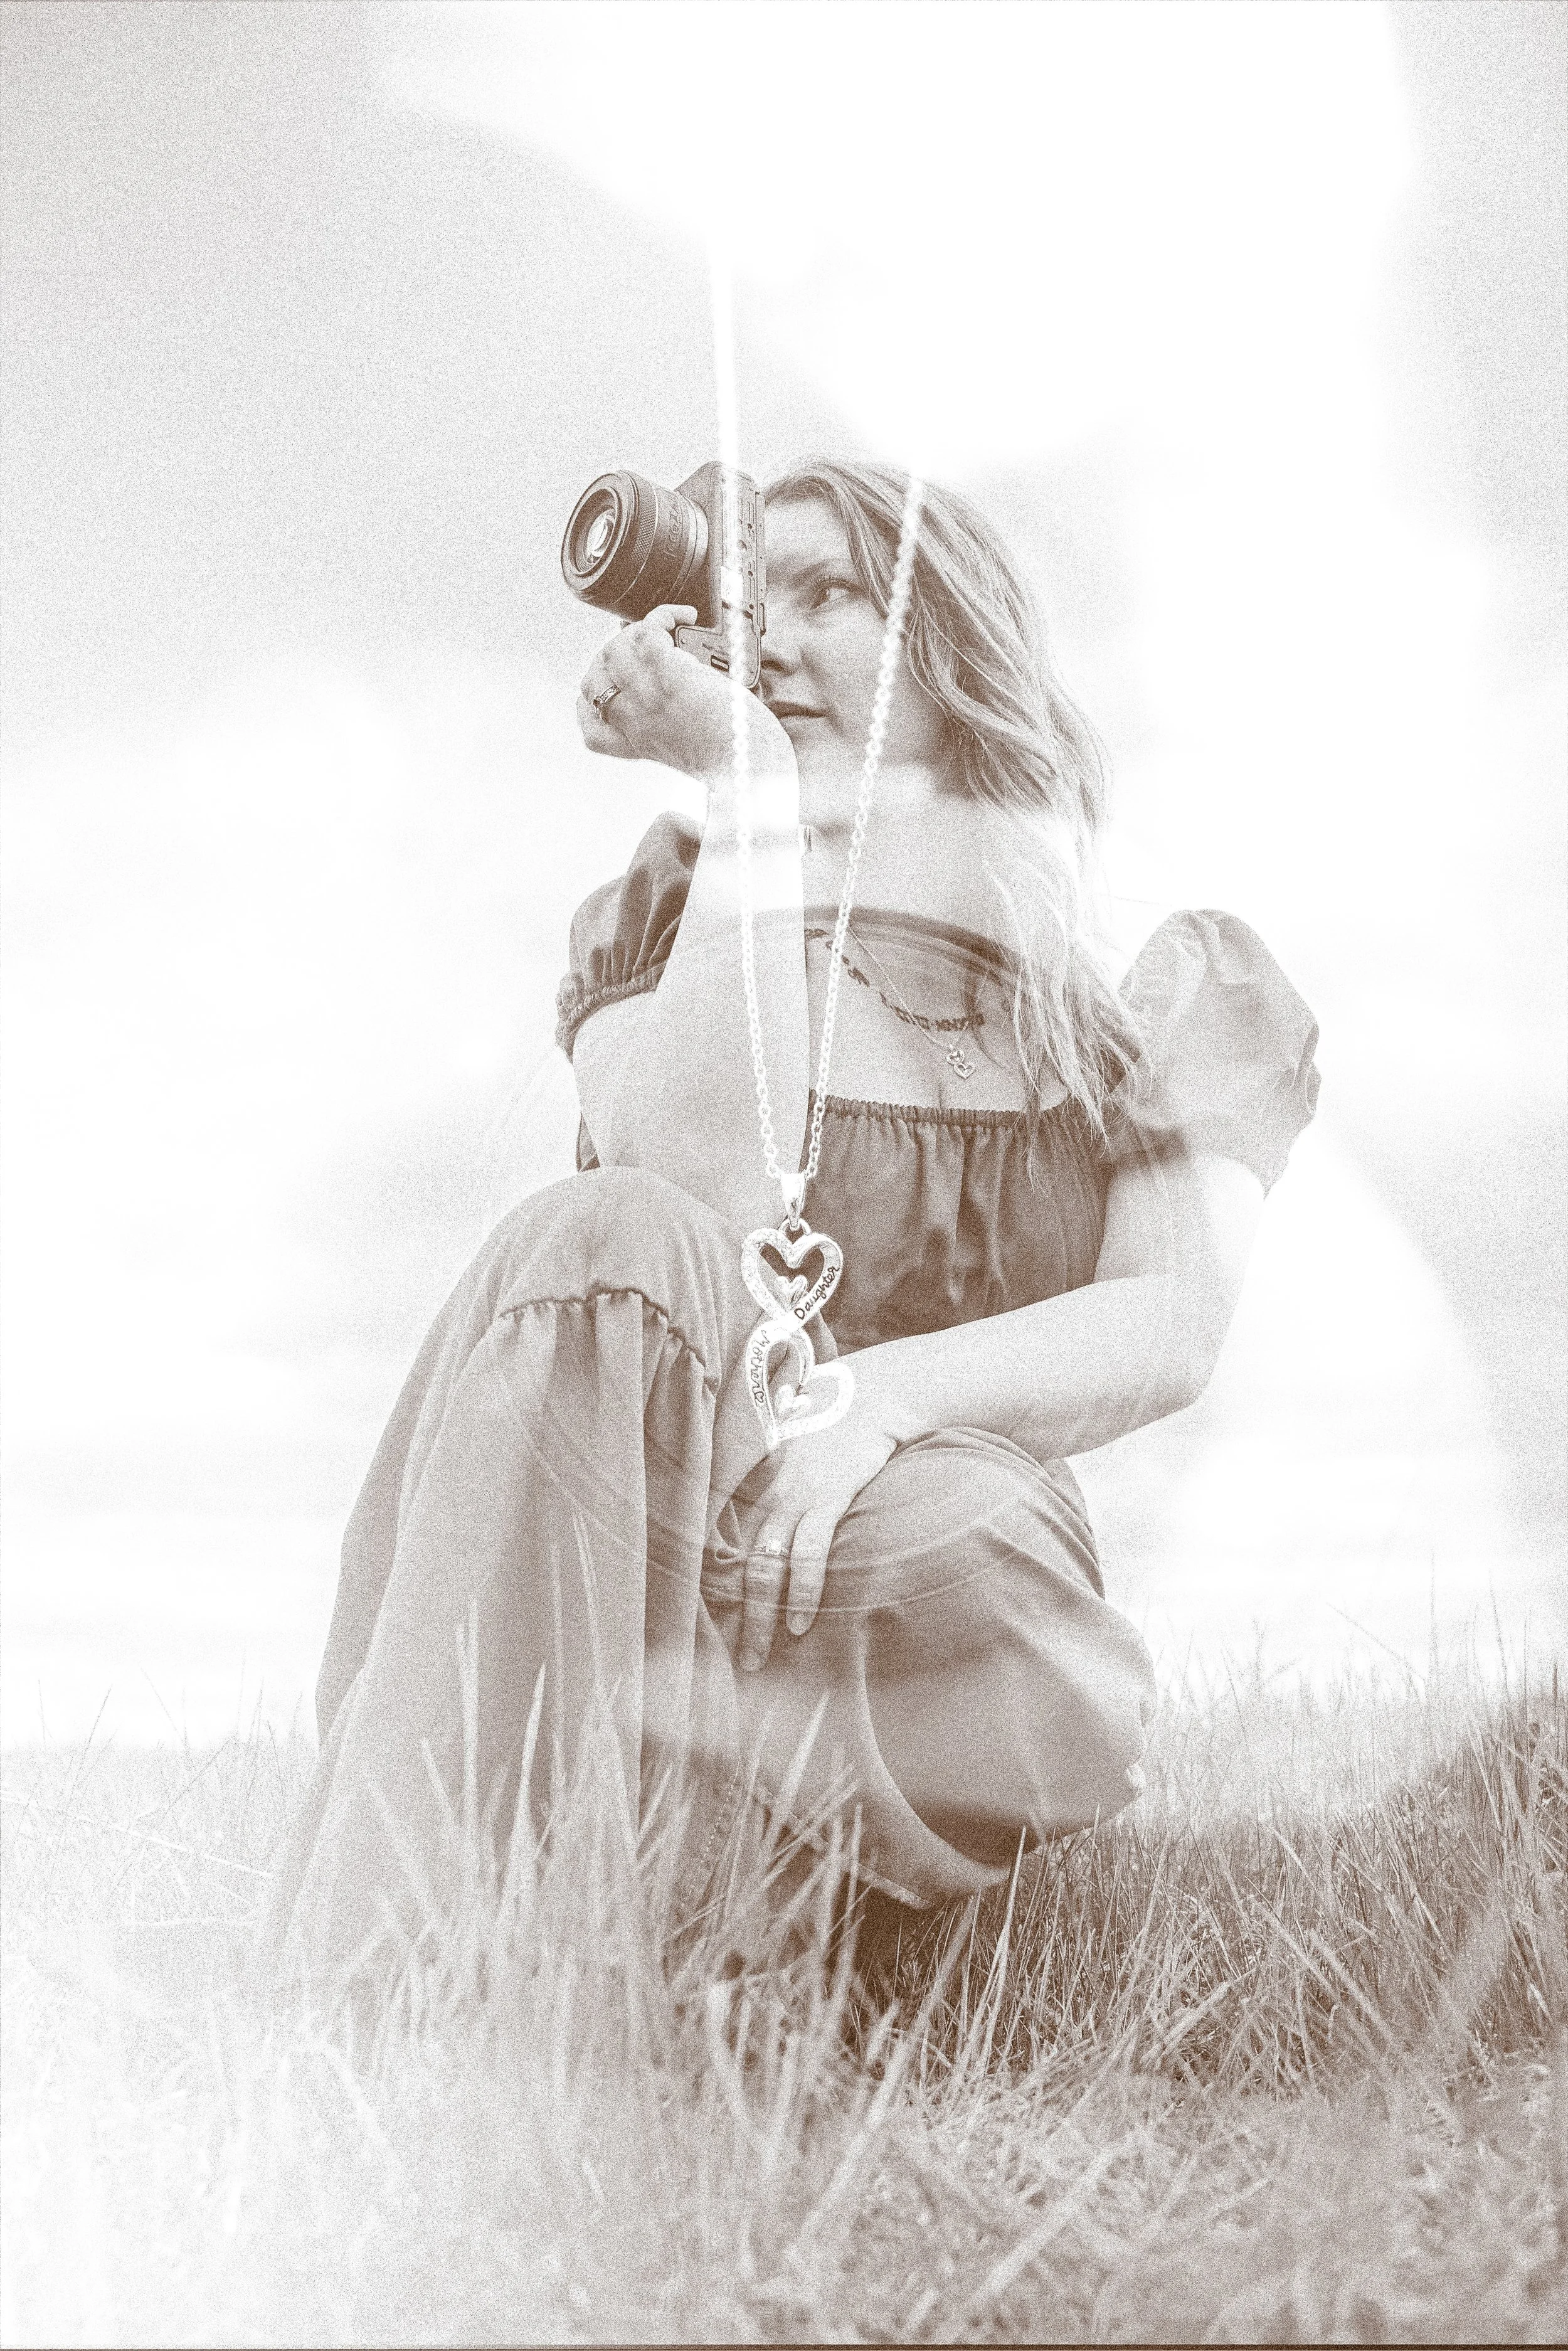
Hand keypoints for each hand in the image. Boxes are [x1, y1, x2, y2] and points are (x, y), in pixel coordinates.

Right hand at [578, 605, 791, 780]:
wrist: (747, 765)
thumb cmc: (732, 758)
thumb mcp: (687, 750)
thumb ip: (670, 728)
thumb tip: (674, 682)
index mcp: (635, 745)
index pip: (591, 728)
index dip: (593, 705)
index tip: (612, 689)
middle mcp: (631, 722)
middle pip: (594, 679)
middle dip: (614, 656)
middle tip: (647, 646)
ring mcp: (645, 696)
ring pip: (615, 648)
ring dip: (639, 630)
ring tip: (669, 628)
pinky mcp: (667, 673)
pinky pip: (647, 629)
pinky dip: (665, 615)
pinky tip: (686, 617)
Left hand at [721, 1365, 899, 1673]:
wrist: (876, 1393)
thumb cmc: (834, 1417)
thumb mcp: (789, 1440)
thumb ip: (769, 1474)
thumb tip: (763, 1515)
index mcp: (748, 1476)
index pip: (712, 1533)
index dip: (702, 1577)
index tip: (698, 1615)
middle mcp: (764, 1490)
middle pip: (736, 1563)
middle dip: (734, 1615)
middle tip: (734, 1657)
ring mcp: (794, 1495)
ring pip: (766, 1567)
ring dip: (762, 1618)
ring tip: (758, 1658)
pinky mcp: (829, 1497)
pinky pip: (810, 1554)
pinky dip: (803, 1591)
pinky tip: (801, 1624)